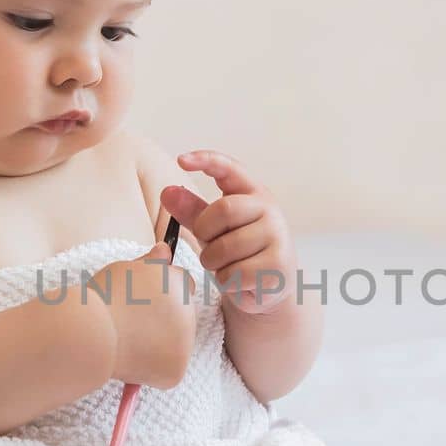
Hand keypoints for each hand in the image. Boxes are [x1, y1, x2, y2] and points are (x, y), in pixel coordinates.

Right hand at [85, 241, 195, 388]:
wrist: (90, 332)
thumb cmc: (101, 298)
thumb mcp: (124, 271)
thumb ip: (149, 263)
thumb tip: (165, 250)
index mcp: (178, 282)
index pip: (183, 283)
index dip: (164, 292)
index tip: (143, 301)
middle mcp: (188, 310)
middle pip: (182, 316)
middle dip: (163, 320)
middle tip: (131, 324)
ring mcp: (186, 343)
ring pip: (176, 345)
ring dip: (158, 346)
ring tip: (127, 342)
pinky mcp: (175, 370)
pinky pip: (167, 371)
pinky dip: (152, 371)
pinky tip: (130, 361)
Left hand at [161, 149, 295, 315]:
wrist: (271, 285)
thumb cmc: (239, 252)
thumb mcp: (213, 228)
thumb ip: (192, 211)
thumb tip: (167, 192)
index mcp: (252, 193)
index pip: (229, 168)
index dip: (205, 160)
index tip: (181, 160)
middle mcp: (270, 209)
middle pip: (223, 209)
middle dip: (205, 231)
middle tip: (208, 245)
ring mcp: (277, 236)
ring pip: (226, 247)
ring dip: (214, 262)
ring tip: (225, 266)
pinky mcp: (278, 264)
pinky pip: (235, 272)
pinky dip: (227, 281)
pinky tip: (238, 280)